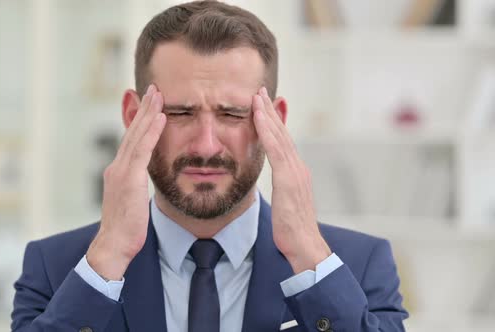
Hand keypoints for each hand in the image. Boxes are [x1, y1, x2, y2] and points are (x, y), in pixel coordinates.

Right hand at [86, 84, 165, 279]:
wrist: (113, 246)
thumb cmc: (126, 229)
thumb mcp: (131, 202)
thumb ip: (136, 186)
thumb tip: (144, 180)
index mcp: (119, 172)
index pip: (131, 141)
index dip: (140, 121)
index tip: (150, 104)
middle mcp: (117, 167)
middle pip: (132, 132)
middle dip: (143, 109)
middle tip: (154, 88)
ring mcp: (121, 172)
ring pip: (136, 135)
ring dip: (148, 112)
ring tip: (158, 93)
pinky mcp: (129, 179)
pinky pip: (142, 150)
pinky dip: (151, 131)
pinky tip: (161, 117)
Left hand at [252, 87, 330, 272]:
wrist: (305, 247)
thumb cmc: (292, 230)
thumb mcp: (286, 203)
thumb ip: (282, 188)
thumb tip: (277, 183)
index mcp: (296, 173)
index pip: (283, 142)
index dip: (273, 122)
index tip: (263, 105)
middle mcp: (298, 168)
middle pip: (282, 133)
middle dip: (270, 110)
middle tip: (260, 90)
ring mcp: (295, 173)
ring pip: (279, 136)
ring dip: (267, 114)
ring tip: (257, 96)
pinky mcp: (289, 180)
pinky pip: (275, 150)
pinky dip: (267, 131)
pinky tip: (257, 117)